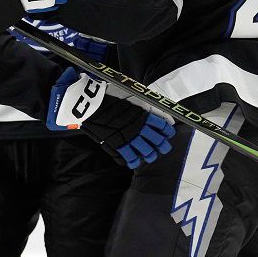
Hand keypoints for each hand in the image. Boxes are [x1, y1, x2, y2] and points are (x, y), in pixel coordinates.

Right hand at [47, 67, 174, 168]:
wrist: (90, 103)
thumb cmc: (110, 95)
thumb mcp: (133, 96)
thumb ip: (151, 108)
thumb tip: (167, 120)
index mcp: (145, 114)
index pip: (164, 126)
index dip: (168, 132)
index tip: (167, 133)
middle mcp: (140, 127)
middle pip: (159, 142)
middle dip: (162, 146)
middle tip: (161, 147)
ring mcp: (129, 138)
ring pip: (147, 152)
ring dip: (150, 155)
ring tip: (148, 155)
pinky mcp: (117, 145)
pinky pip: (130, 158)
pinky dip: (133, 161)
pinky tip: (133, 160)